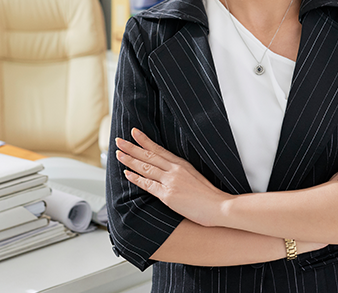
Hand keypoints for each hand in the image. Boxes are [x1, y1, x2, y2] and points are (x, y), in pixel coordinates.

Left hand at [116, 128, 230, 226]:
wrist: (219, 206)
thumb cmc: (209, 195)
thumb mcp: (195, 176)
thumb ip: (181, 172)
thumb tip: (169, 171)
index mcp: (181, 164)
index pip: (159, 149)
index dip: (145, 140)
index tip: (134, 132)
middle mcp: (174, 170)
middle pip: (149, 155)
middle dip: (132, 147)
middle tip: (118, 140)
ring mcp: (171, 182)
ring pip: (146, 167)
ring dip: (130, 160)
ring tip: (118, 154)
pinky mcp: (168, 195)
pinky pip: (148, 185)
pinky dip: (137, 178)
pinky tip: (128, 173)